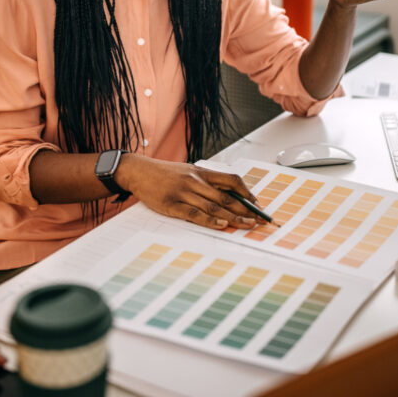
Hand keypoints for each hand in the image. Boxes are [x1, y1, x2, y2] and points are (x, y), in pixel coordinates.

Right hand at [117, 156, 266, 229]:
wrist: (138, 171)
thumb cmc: (164, 173)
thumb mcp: (188, 171)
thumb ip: (205, 181)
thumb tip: (227, 196)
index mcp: (201, 172)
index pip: (231, 180)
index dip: (247, 193)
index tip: (257, 205)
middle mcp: (195, 181)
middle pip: (226, 197)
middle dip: (245, 210)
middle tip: (259, 220)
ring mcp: (183, 193)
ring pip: (213, 206)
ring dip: (233, 218)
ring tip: (247, 225)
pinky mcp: (172, 205)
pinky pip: (194, 214)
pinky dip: (210, 220)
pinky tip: (221, 225)